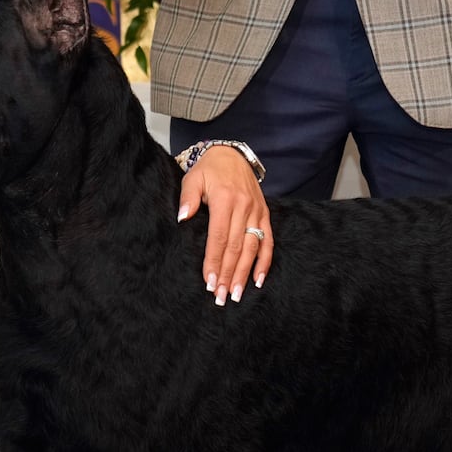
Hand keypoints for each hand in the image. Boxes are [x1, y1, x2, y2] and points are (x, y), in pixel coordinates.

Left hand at [179, 145, 271, 305]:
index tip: (210, 281)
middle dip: (229, 274)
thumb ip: (188, 198)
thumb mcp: (193, 178)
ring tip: (237, 294)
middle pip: (236, 247)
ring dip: (245, 273)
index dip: (215, 261)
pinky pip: (268, 241)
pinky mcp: (264, 214)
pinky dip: (264, 262)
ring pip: (252, 248)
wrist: (232, 155)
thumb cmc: (209, 170)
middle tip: (221, 296)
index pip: (219, 237)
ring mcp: (257, 212)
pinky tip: (258, 280)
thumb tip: (182, 218)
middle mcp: (244, 207)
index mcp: (224, 199)